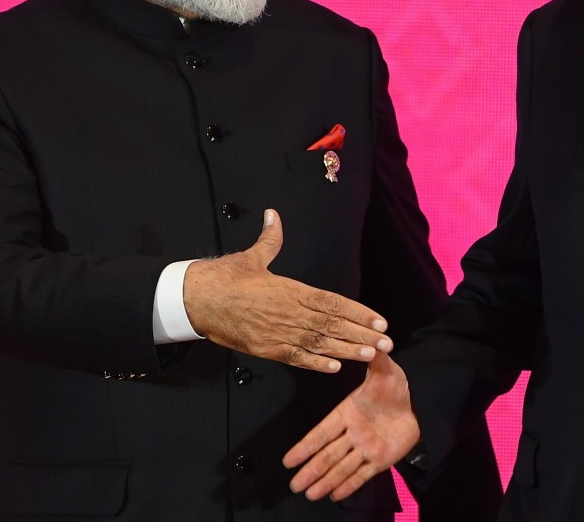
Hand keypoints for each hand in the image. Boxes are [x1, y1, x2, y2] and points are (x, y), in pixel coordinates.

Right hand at [183, 209, 391, 372]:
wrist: (196, 298)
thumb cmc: (225, 277)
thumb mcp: (252, 256)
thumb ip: (270, 239)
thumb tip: (273, 216)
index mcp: (290, 288)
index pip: (333, 302)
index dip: (358, 312)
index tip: (379, 319)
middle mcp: (289, 311)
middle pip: (332, 324)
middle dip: (362, 334)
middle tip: (387, 341)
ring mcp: (278, 332)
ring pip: (320, 343)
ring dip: (347, 350)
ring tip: (371, 355)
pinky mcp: (265, 348)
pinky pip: (296, 357)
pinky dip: (317, 363)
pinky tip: (336, 367)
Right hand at [283, 352, 420, 500]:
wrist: (418, 401)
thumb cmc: (397, 385)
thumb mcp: (384, 370)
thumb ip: (375, 358)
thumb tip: (372, 341)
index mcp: (348, 413)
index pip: (322, 432)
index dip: (305, 447)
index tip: (289, 459)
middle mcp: (353, 433)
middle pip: (328, 455)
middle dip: (310, 470)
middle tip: (294, 485)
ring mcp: (366, 447)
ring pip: (342, 467)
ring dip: (325, 481)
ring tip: (309, 493)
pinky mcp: (381, 459)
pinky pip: (363, 474)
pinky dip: (349, 485)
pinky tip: (335, 494)